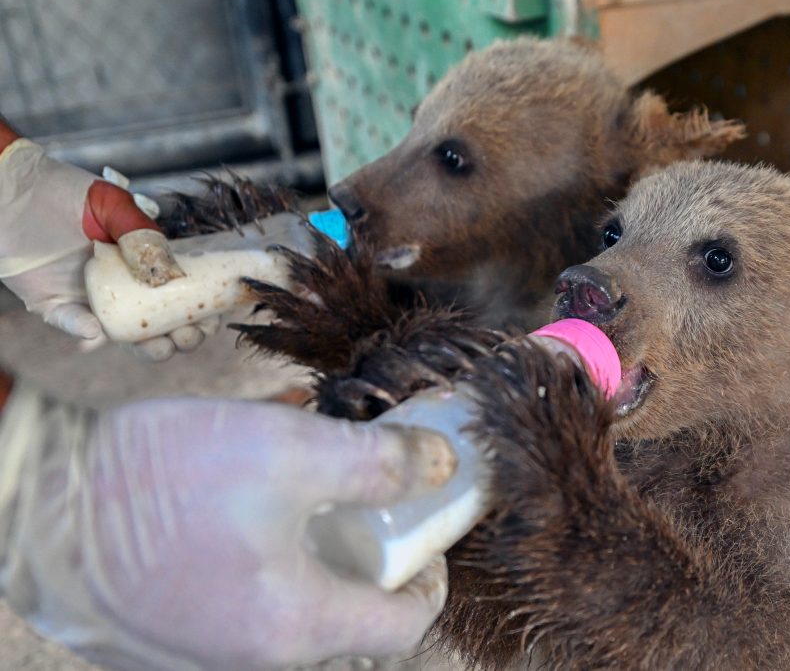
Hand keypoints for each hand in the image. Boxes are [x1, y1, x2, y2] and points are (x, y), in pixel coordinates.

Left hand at [0, 139, 215, 358]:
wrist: (10, 188)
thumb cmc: (65, 192)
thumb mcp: (115, 207)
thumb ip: (143, 237)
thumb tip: (169, 278)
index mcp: (142, 265)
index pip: (182, 296)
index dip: (203, 310)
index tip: (218, 315)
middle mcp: (121, 288)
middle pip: (161, 325)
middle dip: (185, 336)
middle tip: (193, 332)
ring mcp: (90, 300)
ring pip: (126, 337)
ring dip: (149, 347)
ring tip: (163, 345)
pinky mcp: (53, 305)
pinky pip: (70, 324)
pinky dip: (83, 330)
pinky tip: (96, 331)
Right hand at [0, 391, 451, 670]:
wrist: (37, 499)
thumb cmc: (157, 480)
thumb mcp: (289, 450)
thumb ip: (376, 463)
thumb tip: (439, 467)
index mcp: (295, 627)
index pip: (402, 625)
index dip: (428, 575)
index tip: (421, 532)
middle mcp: (254, 659)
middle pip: (347, 618)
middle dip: (367, 554)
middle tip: (361, 501)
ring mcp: (205, 653)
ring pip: (292, 607)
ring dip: (312, 549)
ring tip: (300, 488)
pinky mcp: (167, 637)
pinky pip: (240, 606)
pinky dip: (261, 561)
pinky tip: (244, 507)